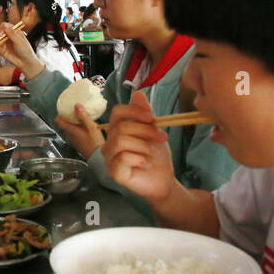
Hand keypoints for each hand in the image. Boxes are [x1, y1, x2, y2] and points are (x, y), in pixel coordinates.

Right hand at [0, 22, 40, 75]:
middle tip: (0, 37)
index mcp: (13, 31)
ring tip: (2, 46)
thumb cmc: (25, 50)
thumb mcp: (19, 41)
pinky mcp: (1, 50)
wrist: (25, 62)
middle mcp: (8, 36)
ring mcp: (4, 43)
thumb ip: (12, 33)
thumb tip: (4, 26)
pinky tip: (2, 51)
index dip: (2, 28)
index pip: (4, 25)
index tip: (3, 32)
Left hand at [54, 104, 104, 158]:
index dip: (60, 114)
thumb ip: (84, 116)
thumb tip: (77, 105)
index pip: (59, 121)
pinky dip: (77, 128)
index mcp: (71, 130)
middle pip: (64, 124)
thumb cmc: (95, 142)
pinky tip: (85, 127)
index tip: (65, 109)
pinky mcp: (77, 143)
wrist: (98, 157)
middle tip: (76, 111)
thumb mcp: (92, 127)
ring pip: (69, 128)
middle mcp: (69, 135)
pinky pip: (73, 133)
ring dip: (73, 123)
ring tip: (81, 118)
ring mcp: (72, 140)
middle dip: (68, 117)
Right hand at [102, 90, 176, 205]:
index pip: (117, 112)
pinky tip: (146, 163)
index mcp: (117, 132)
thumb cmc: (156, 156)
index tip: (152, 117)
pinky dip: (139, 158)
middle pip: (121, 127)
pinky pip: (122, 158)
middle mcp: (109, 144)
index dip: (134, 111)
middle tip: (162, 137)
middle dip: (145, 130)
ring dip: (143, 145)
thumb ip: (145, 114)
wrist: (164, 180)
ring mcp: (109, 159)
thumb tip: (137, 93)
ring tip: (151, 153)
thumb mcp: (154, 131)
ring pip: (121, 141)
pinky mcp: (113, 173)